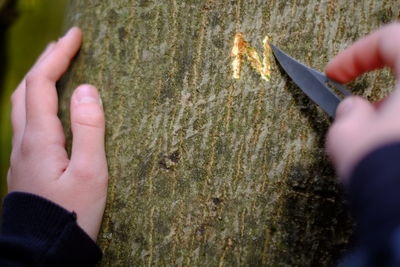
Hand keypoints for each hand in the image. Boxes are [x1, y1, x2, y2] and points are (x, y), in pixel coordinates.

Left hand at [7, 27, 107, 240]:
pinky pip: (29, 120)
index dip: (57, 55)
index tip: (75, 35)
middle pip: (26, 89)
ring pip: (23, 105)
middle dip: (46, 61)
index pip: (42, 84)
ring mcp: (22, 153)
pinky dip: (40, 100)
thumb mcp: (91, 172)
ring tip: (58, 67)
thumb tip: (88, 90)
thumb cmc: (72, 214)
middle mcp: (24, 141)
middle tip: (67, 44)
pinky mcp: (28, 165)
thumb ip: (90, 129)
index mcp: (40, 139)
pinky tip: (53, 106)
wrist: (43, 251)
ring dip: (39, 79)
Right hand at [325, 23, 399, 180]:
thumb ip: (347, 114)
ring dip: (394, 112)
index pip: (390, 40)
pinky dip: (399, 132)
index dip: (354, 55)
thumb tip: (355, 109)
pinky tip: (390, 150)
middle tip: (356, 108)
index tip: (333, 74)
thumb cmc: (383, 172)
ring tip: (371, 137)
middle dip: (381, 86)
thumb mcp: (347, 137)